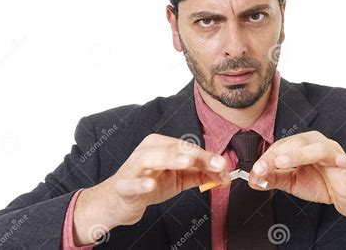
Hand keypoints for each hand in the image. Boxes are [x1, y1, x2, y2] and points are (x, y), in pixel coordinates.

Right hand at [73, 133, 229, 244]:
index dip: (208, 158)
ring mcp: (134, 167)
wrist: (120, 201)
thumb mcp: (179, 178)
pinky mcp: (123, 186)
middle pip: (175, 149)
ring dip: (170, 159)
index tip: (225, 168)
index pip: (188, 149)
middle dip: (198, 156)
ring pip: (151, 158)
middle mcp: (148, 150)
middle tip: (218, 164)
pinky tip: (150, 184)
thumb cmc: (149, 183)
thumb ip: (200, 174)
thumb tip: (224, 174)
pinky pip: (131, 184)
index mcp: (162, 145)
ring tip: (187, 162)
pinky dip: (140, 183)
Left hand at [249, 130, 345, 217]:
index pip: (283, 146)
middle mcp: (320, 145)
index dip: (267, 158)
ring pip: (320, 148)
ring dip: (300, 154)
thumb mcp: (293, 182)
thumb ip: (273, 178)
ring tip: (282, 163)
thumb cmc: (322, 183)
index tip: (255, 171)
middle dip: (277, 155)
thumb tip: (252, 178)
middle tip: (262, 168)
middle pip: (298, 143)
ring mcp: (337, 155)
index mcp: (305, 146)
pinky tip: (340, 161)